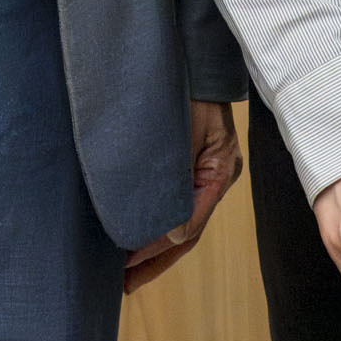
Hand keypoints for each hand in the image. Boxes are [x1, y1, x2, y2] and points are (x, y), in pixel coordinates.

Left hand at [124, 100, 245, 292]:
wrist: (194, 57)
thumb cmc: (185, 86)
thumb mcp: (181, 126)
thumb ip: (174, 169)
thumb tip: (168, 227)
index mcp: (218, 170)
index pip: (189, 222)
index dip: (156, 244)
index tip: (127, 260)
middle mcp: (215, 177)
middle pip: (186, 234)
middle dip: (154, 260)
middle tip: (123, 283)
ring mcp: (208, 174)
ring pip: (183, 226)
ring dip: (154, 251)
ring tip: (126, 275)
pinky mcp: (194, 169)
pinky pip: (178, 208)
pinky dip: (158, 228)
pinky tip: (136, 242)